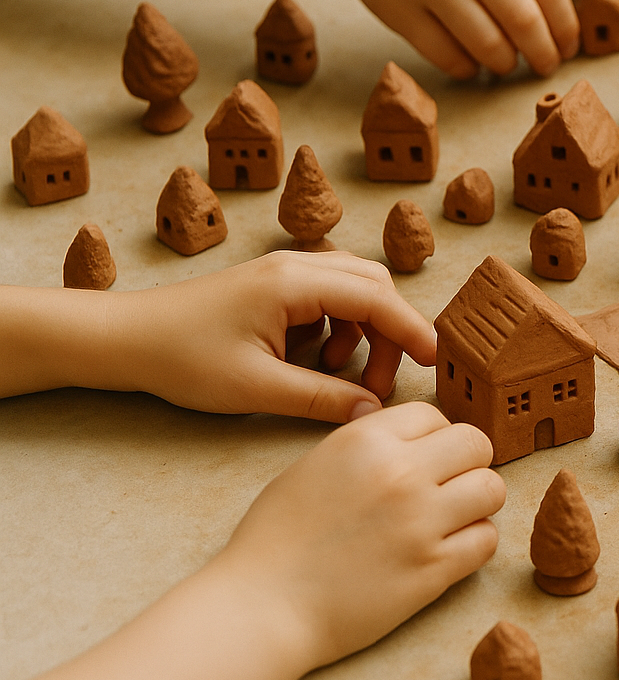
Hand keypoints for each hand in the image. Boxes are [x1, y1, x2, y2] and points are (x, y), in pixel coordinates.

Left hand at [122, 250, 436, 421]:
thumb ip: (321, 399)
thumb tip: (371, 412)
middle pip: (373, 285)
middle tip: (382, 382)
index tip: (432, 363)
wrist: (124, 339)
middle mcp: (294, 266)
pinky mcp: (274, 287)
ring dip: (364, 332)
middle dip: (390, 332)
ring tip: (344, 377)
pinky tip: (317, 362)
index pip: (377, 297)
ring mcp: (283, 273)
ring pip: (354, 290)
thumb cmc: (181, 358)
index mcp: (293, 282)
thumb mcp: (256, 389)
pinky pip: (330, 299)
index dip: (411, 330)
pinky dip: (339, 329)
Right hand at [215, 402, 501, 666]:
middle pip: (476, 444)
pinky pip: (487, 539)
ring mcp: (421, 522)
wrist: (263, 607)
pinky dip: (475, 543)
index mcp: (366, 440)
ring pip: (493, 489)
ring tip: (453, 518)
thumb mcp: (313, 467)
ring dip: (478, 502)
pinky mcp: (434, 569)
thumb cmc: (277, 539)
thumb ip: (367, 446)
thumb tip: (413, 438)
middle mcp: (400, 473)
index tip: (424, 460)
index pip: (434, 414)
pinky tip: (448, 550)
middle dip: (467, 463)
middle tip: (447, 487)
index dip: (433, 437)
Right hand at [327, 0, 578, 77]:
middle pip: (523, 20)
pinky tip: (472, 64)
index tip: (570, 44)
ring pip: (487, 44)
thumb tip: (555, 18)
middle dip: (544, 52)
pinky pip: (447, 56)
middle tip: (548, 66)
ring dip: (506, 63)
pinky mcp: (397, 11)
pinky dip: (467, 68)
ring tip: (507, 63)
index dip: (566, 23)